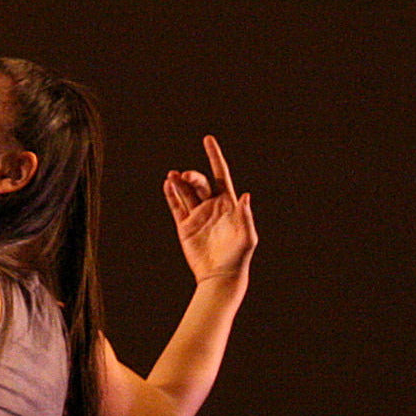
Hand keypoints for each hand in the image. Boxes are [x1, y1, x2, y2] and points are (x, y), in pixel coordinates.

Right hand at [164, 136, 256, 284]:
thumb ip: (246, 216)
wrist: (220, 276)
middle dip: (192, 177)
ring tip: (171, 176)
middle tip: (185, 176)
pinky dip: (171, 196)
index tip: (208, 139)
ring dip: (178, 183)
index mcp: (228, 203)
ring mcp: (197, 216)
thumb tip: (245, 196)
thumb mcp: (247, 236)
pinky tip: (167, 185)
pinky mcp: (185, 227)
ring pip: (185, 193)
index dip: (214, 156)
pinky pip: (176, 207)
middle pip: (200, 183)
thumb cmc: (238, 256)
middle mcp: (211, 206)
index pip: (219, 173)